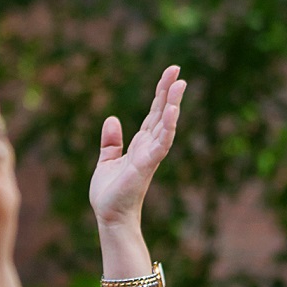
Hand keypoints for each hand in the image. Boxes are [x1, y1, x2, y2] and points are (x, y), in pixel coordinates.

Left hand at [89, 64, 184, 231]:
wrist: (109, 216)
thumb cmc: (110, 192)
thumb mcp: (106, 160)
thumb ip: (111, 141)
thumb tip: (112, 118)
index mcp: (141, 144)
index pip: (154, 113)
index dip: (161, 94)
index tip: (170, 74)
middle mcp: (149, 146)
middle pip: (161, 113)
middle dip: (169, 92)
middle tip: (177, 70)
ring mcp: (150, 155)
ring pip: (165, 125)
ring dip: (172, 105)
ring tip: (180, 84)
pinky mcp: (146, 164)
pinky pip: (160, 143)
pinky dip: (167, 127)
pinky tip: (172, 111)